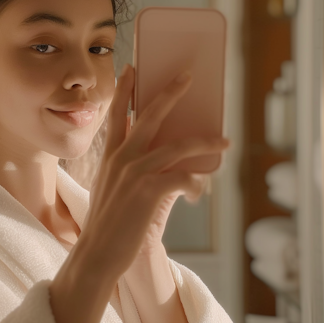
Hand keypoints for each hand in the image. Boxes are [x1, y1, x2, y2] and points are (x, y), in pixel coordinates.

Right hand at [78, 63, 227, 282]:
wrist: (98, 254)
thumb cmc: (108, 225)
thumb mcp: (109, 188)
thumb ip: (125, 168)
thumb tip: (156, 157)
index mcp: (110, 156)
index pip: (116, 113)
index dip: (124, 89)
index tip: (133, 68)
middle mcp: (121, 158)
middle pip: (150, 115)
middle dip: (171, 93)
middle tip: (187, 76)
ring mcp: (135, 172)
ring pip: (177, 146)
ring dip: (205, 142)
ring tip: (224, 140)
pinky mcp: (149, 191)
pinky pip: (184, 177)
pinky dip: (196, 183)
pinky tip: (199, 192)